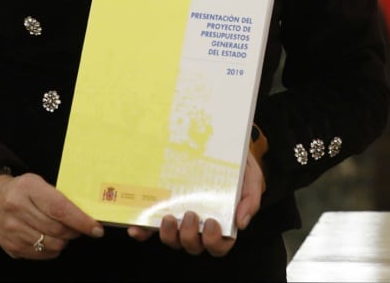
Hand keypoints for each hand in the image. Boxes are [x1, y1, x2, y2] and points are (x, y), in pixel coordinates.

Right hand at [0, 173, 103, 258]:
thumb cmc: (19, 190)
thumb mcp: (37, 183)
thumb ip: (57, 197)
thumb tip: (83, 214)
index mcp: (28, 189)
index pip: (60, 209)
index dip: (81, 221)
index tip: (96, 229)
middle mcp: (18, 210)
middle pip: (57, 229)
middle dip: (75, 231)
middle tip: (80, 228)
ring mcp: (12, 230)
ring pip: (50, 244)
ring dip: (64, 241)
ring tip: (65, 233)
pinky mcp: (10, 246)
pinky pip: (39, 254)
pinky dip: (51, 250)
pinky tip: (51, 240)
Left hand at [127, 151, 264, 256]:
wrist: (222, 143)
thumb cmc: (237, 164)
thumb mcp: (251, 177)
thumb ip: (250, 198)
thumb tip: (242, 221)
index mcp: (222, 222)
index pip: (219, 245)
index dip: (214, 242)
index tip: (213, 222)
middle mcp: (200, 225)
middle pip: (193, 245)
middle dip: (189, 236)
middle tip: (190, 215)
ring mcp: (180, 219)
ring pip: (172, 240)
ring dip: (168, 235)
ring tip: (169, 217)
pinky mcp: (163, 210)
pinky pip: (150, 229)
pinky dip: (143, 231)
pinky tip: (138, 226)